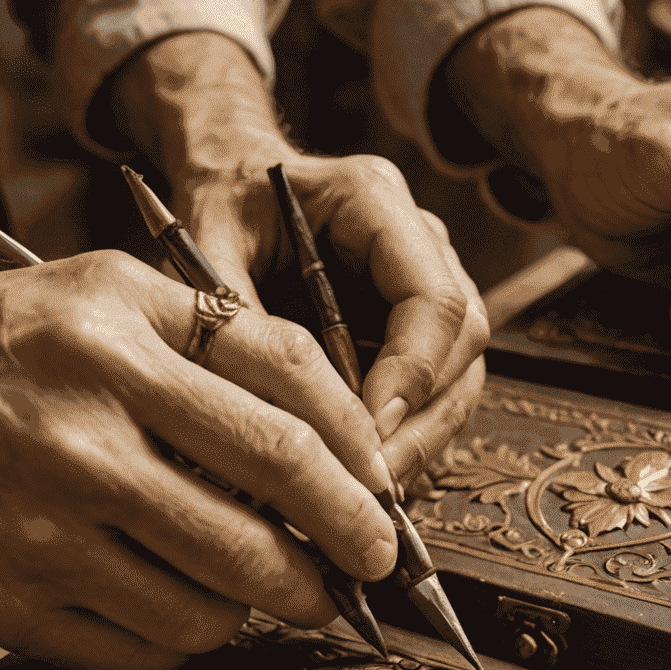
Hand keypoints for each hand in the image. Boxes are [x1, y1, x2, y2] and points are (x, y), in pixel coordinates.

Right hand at [0, 252, 397, 669]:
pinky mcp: (18, 603)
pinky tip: (190, 613)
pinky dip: (191, 639)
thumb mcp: (88, 296)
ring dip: (271, 603)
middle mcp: (86, 428)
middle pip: (271, 508)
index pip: (286, 395)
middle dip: (347, 548)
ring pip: (219, 596)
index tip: (383, 490)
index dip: (360, 452)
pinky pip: (149, 645)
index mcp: (114, 335)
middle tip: (369, 568)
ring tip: (278, 591)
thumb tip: (327, 421)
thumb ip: (205, 336)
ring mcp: (50, 525)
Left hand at [113, 34, 487, 483]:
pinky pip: (435, 389)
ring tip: (369, 491)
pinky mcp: (416, 325)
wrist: (232, 179)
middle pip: (462, 343)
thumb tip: (257, 412)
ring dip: (422, 438)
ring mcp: (427, 282)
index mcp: (376, 199)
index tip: (367, 434)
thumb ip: (233, 315)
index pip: (434, 297)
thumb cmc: (221, 202)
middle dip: (422, 421)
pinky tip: (367, 476)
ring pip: (460, 373)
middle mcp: (419, 240)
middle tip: (371, 483)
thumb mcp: (207, 245)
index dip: (412, 374)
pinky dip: (409, 437)